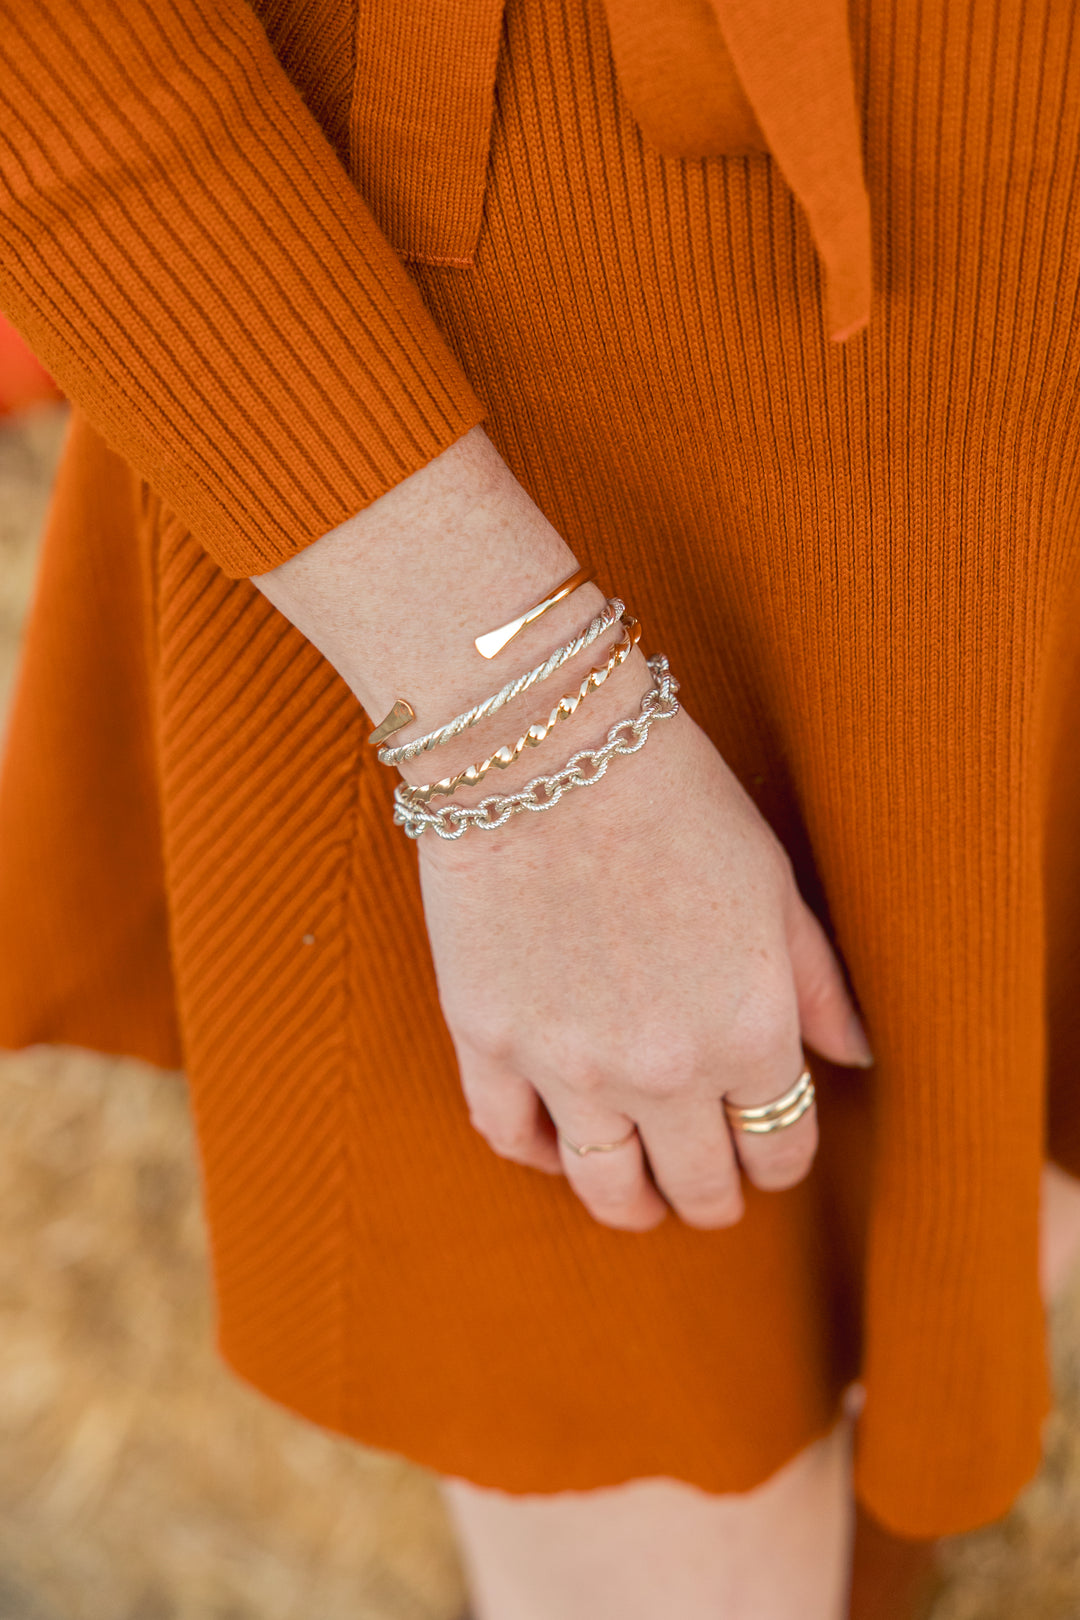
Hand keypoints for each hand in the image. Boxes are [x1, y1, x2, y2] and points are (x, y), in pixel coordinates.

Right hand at [418, 672, 873, 1232]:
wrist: (545, 747)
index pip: (779, 1144)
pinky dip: (537, 1154)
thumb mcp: (774, 885)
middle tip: (710, 1190)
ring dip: (633, 1207)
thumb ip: (817, 986)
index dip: (779, 1157)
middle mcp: (664, 1070)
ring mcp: (568, 1064)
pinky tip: (555, 1144)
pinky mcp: (488, 1039)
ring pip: (606, 1189)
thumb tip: (854, 1058)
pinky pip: (509, 1135)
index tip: (768, 1149)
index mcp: (748, 1031)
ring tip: (638, 1201)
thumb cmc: (675, 797)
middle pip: (698, 1185)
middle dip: (715, 1196)